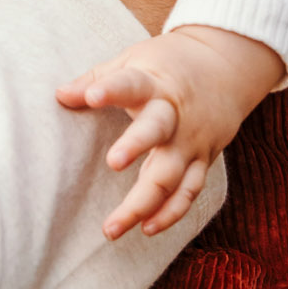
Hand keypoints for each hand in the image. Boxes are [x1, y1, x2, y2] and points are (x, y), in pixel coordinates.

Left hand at [57, 25, 282, 239]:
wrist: (227, 65)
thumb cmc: (170, 64)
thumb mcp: (134, 60)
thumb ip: (97, 79)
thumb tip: (59, 95)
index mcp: (154, 83)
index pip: (131, 84)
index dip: (111, 89)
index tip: (91, 96)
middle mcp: (175, 114)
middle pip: (158, 130)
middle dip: (136, 145)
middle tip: (112, 162)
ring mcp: (191, 140)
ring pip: (171, 174)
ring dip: (143, 203)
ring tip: (111, 228)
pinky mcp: (203, 159)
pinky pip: (189, 191)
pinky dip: (171, 212)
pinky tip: (146, 229)